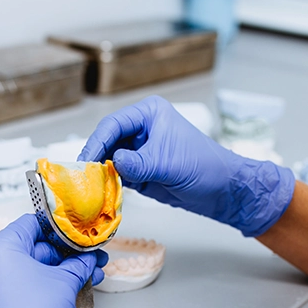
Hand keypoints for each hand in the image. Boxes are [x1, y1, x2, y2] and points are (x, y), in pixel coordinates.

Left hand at [0, 215, 107, 307]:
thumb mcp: (64, 284)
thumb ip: (77, 266)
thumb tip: (87, 261)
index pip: (31, 224)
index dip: (60, 229)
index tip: (80, 236)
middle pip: (30, 248)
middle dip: (64, 256)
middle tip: (90, 260)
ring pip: (27, 270)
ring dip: (57, 273)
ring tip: (87, 278)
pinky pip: (18, 288)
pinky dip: (41, 287)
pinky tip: (68, 292)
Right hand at [78, 95, 294, 236]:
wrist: (224, 191)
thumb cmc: (206, 167)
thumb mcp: (169, 164)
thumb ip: (138, 164)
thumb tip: (113, 163)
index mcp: (150, 114)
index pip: (113, 124)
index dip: (97, 142)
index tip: (86, 161)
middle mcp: (141, 128)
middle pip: (106, 141)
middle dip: (96, 159)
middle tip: (83, 177)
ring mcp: (139, 149)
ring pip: (109, 159)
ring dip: (101, 173)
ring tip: (92, 188)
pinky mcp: (139, 169)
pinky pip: (116, 174)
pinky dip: (109, 184)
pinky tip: (104, 193)